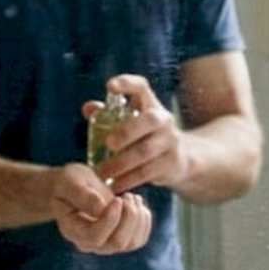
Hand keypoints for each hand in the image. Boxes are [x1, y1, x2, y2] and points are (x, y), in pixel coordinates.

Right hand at [49, 163, 152, 253]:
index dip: (111, 219)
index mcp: (73, 230)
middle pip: (117, 243)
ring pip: (131, 243)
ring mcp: (106, 244)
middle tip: (126, 195)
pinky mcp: (120, 240)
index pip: (95, 237)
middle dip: (128, 217)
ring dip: (138, 218)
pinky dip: (143, 220)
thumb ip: (82, 195)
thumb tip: (102, 208)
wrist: (75, 186)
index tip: (118, 199)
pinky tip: (136, 204)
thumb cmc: (69, 182)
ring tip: (131, 197)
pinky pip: (140, 239)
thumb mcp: (70, 181)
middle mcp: (89, 243)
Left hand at [83, 74, 190, 193]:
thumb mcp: (129, 122)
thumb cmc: (144, 136)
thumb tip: (88, 108)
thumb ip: (107, 115)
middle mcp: (164, 119)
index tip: (110, 87)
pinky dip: (128, 180)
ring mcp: (171, 141)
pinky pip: (148, 172)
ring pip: (146, 151)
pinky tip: (113, 185)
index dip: (127, 83)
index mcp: (150, 104)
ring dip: (121, 163)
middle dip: (128, 131)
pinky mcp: (173, 163)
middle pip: (150, 120)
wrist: (180, 157)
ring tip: (101, 173)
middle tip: (108, 143)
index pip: (141, 87)